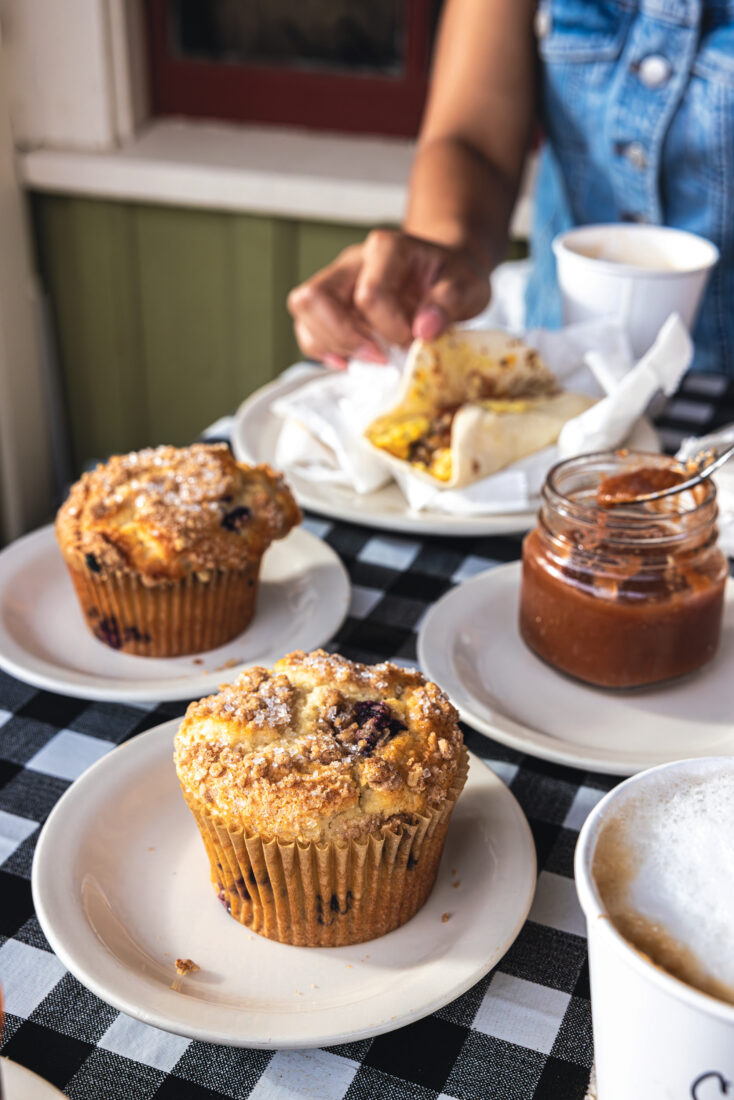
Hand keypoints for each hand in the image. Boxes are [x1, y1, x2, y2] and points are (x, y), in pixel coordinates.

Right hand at [287, 229, 490, 367]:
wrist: (445, 273)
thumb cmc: (453, 278)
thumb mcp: (469, 286)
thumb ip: (450, 302)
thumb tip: (424, 329)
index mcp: (386, 249)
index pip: (369, 293)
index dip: (389, 327)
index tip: (412, 339)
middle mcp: (353, 262)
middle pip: (314, 296)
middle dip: (343, 337)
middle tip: (377, 356)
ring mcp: (337, 283)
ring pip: (303, 310)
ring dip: (330, 344)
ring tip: (366, 359)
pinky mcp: (331, 306)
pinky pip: (308, 328)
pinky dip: (324, 350)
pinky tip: (352, 361)